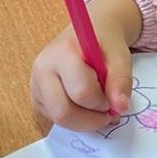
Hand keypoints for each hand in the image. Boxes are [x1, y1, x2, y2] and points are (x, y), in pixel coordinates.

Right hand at [29, 0, 141, 127]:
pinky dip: (76, 120)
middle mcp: (42, 70)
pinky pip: (55, 120)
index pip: (80, 91)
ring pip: (58, 120)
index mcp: (61, 53)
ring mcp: (35, 86)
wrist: (85, 35)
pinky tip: (85, 106)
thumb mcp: (120, 55)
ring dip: (84, 121)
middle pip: (62, 112)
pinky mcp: (37, 99)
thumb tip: (120, 107)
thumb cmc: (103, 44)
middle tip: (107, 111)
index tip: (114, 96)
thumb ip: (121, 80)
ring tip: (98, 107)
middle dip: (91, 119)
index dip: (102, 101)